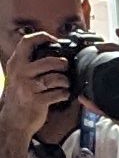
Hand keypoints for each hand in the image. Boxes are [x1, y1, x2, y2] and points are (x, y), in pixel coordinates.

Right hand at [0, 31, 71, 157]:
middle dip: (61, 63)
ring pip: (55, 78)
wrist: (14, 121)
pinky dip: (64, 94)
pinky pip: (57, 94)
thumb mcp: (19, 76)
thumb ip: (30, 64)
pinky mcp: (36, 101)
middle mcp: (20, 73)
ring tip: (65, 83)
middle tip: (65, 66)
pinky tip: (63, 94)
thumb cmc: (21, 97)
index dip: (42, 37)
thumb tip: (51, 51)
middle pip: (47, 61)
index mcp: (16, 64)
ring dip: (65, 81)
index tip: (54, 40)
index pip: (27, 42)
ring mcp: (28, 87)